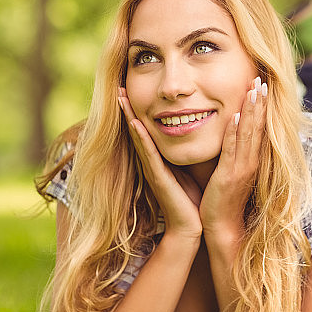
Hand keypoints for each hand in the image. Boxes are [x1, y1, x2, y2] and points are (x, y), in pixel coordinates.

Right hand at [118, 88, 202, 239]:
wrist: (191, 226)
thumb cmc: (190, 198)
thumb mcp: (186, 167)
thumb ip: (183, 151)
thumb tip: (192, 128)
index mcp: (158, 157)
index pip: (146, 128)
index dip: (136, 108)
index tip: (130, 87)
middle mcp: (151, 161)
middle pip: (136, 129)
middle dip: (127, 107)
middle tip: (118, 85)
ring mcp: (152, 169)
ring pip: (138, 137)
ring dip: (129, 116)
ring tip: (121, 97)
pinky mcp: (158, 178)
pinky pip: (149, 154)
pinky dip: (141, 138)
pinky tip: (135, 123)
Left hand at [200, 77, 267, 238]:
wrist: (223, 228)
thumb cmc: (224, 201)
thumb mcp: (231, 172)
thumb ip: (233, 154)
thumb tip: (229, 134)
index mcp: (252, 160)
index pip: (259, 128)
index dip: (261, 107)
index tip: (262, 86)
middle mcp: (251, 162)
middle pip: (259, 126)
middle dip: (260, 102)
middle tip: (262, 78)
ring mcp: (242, 169)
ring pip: (248, 134)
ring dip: (251, 110)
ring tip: (254, 89)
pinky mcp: (228, 176)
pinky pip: (232, 150)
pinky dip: (234, 132)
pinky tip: (234, 116)